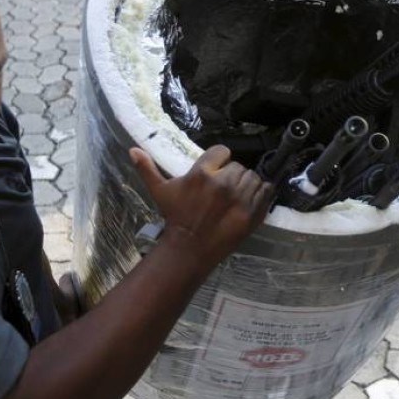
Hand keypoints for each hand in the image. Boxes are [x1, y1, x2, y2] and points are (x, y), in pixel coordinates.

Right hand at [128, 145, 272, 265]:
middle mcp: (223, 182)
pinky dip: (261, 193)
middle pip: (238, 165)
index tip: (216, 170)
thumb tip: (133, 150)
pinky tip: (250, 199)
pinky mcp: (252, 212)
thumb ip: (148, 169)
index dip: (220, 160)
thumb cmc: (174, 217)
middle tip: (224, 189)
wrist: (189, 249)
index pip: (222, 151)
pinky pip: (265, 191)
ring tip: (235, 196)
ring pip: (253, 177)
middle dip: (232, 174)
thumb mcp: (160, 191)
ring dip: (246, 184)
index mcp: (203, 173)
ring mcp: (240, 197)